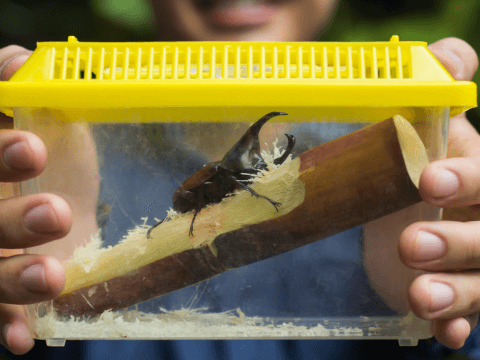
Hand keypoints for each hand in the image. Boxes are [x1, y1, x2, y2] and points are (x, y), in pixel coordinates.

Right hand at [0, 46, 71, 354]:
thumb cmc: (52, 164)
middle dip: (10, 218)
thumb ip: (26, 96)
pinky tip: (22, 339)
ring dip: (13, 277)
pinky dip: (2, 325)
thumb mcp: (50, 126)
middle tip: (55, 213)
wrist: (53, 212)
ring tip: (51, 276)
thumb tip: (20, 56)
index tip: (35, 150)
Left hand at [398, 38, 479, 348]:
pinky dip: (460, 324)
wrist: (405, 213)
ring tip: (418, 295)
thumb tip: (450, 54)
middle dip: (460, 241)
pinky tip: (447, 333)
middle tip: (412, 243)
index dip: (471, 179)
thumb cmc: (422, 167)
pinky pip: (472, 317)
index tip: (428, 180)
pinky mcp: (466, 296)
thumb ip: (441, 93)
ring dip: (458, 291)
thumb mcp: (430, 131)